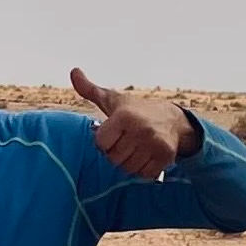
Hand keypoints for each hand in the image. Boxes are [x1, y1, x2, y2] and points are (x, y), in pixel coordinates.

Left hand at [70, 67, 198, 178]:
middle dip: (117, 152)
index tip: (113, 133)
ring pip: (128, 168)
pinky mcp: (165, 156)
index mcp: (124, 116)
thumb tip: (74, 72)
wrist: (172, 119)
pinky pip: (144, 174)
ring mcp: (154, 144)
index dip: (105, 141)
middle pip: (114, 158)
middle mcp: (140, 129)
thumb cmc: (136, 111)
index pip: (101, 143)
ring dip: (130, 162)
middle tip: (126, 141)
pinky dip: (143, 169)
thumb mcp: (113, 100)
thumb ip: (90, 90)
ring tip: (136, 148)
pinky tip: (146, 155)